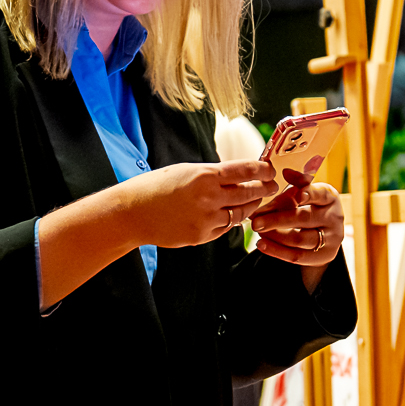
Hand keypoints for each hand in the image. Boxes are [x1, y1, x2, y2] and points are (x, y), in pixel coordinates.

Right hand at [113, 160, 282, 250]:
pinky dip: (229, 221)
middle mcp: (209, 197)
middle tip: (273, 186)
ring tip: (256, 201)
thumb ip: (212, 175)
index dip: (262, 169)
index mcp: (205, 175)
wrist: (132, 213)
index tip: (270, 169)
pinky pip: (224, 228)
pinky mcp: (201, 236)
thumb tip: (238, 176)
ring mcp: (206, 219)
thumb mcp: (186, 171)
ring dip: (251, 207)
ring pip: (240, 213)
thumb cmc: (156, 187)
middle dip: (264, 189)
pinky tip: (231, 215)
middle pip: (249, 192)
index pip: (244, 170)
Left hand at [247, 177, 343, 270]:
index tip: (296, 195)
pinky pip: (297, 256)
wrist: (325, 233)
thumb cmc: (309, 206)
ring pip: (299, 239)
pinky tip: (261, 244)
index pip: (320, 195)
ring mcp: (331, 239)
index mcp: (330, 198)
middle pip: (304, 219)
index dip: (309, 194)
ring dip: (275, 235)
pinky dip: (277, 251)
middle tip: (255, 221)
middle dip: (277, 220)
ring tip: (257, 230)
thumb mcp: (305, 193)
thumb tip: (284, 172)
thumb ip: (294, 185)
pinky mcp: (323, 256)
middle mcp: (334, 218)